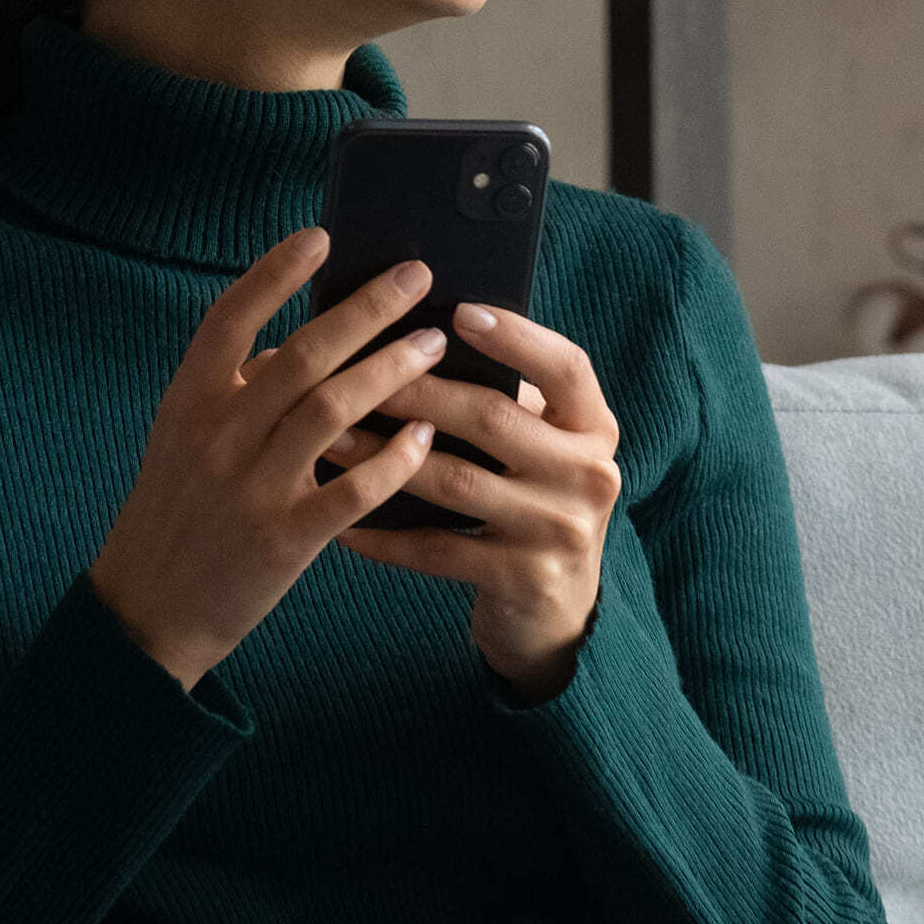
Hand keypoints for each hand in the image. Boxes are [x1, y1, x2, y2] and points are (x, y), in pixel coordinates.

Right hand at [87, 229, 447, 691]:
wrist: (147, 609)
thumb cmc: (177, 510)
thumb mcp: (184, 438)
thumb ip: (235, 390)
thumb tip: (300, 341)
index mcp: (190, 400)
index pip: (231, 316)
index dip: (276, 272)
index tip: (322, 236)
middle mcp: (219, 435)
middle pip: (304, 354)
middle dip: (368, 309)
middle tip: (417, 276)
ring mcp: (252, 487)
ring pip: (336, 410)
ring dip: (393, 370)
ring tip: (434, 344)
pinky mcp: (285, 539)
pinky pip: (354, 488)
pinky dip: (395, 459)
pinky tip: (426, 437)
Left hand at [245, 302, 621, 701]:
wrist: (557, 612)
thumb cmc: (529, 502)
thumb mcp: (538, 449)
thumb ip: (503, 401)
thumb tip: (413, 336)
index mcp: (594, 427)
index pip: (565, 366)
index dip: (515, 336)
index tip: (457, 311)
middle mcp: (590, 475)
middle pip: (495, 418)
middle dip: (418, 392)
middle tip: (355, 372)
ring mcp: (560, 530)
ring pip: (457, 482)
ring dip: (384, 457)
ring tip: (329, 439)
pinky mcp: (525, 579)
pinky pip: (439, 549)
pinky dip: (386, 536)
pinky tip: (343, 523)